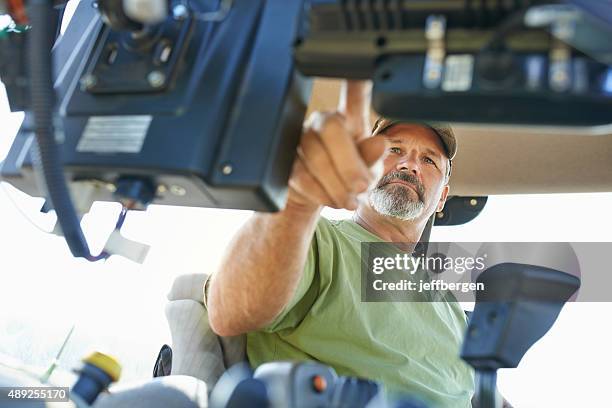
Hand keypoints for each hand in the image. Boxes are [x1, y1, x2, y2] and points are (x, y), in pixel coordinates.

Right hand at [286, 80, 387, 211]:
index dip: (357, 79)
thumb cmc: (348, 177)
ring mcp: (300, 138)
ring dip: (337, 185)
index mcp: (349, 119)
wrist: (319, 199)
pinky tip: (331, 200)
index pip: (354, 94)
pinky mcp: (285, 160)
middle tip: (361, 187)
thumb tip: (379, 144)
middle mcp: (323, 122)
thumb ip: (373, 158)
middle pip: (331, 128)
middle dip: (349, 163)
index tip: (363, 60)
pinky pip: (301, 174)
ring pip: (315, 155)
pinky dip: (320, 192)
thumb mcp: (368, 171)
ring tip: (349, 201)